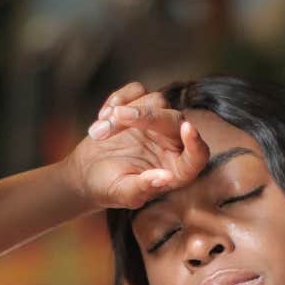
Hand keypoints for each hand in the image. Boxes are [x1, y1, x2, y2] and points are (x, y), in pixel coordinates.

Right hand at [64, 82, 209, 209]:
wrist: (86, 173)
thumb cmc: (108, 188)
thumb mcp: (123, 193)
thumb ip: (144, 188)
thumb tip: (166, 178)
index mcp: (178, 170)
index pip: (198, 155)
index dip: (196, 143)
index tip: (188, 129)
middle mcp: (173, 143)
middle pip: (175, 119)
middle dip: (146, 115)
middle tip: (116, 117)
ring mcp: (158, 123)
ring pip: (156, 101)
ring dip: (123, 112)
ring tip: (98, 132)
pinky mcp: (141, 106)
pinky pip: (138, 90)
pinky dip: (118, 99)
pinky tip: (102, 118)